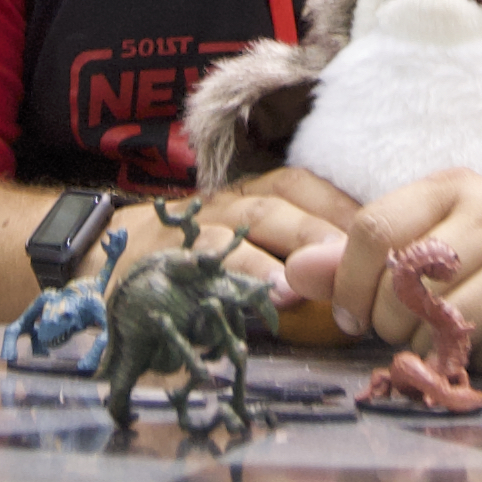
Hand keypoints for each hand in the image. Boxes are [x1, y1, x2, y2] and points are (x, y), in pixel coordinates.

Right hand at [108, 171, 353, 293]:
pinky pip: (210, 255)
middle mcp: (226, 200)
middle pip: (289, 197)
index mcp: (246, 195)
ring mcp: (197, 222)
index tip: (385, 234)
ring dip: (297, 244)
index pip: (305, 185)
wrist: (95, 258)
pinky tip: (273, 296)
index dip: (345, 205)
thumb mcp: (234, 252)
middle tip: (370, 258)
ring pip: (256, 219)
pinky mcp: (168, 252)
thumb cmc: (182, 263)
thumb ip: (283, 260)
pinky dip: (245, 273)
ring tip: (330, 275)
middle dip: (331, 225)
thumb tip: (348, 283)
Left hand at [325, 170, 481, 370]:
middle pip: (401, 286)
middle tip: (402, 322)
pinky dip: (464, 357)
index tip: (347, 312)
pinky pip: (478, 351)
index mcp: (452, 186)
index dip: (347, 281)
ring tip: (436, 330)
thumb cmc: (472, 254)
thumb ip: (349, 258)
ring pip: (438, 324)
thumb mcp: (414, 239)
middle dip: (386, 319)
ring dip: (423, 342)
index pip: (374, 230)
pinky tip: (474, 340)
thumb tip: (290, 275)